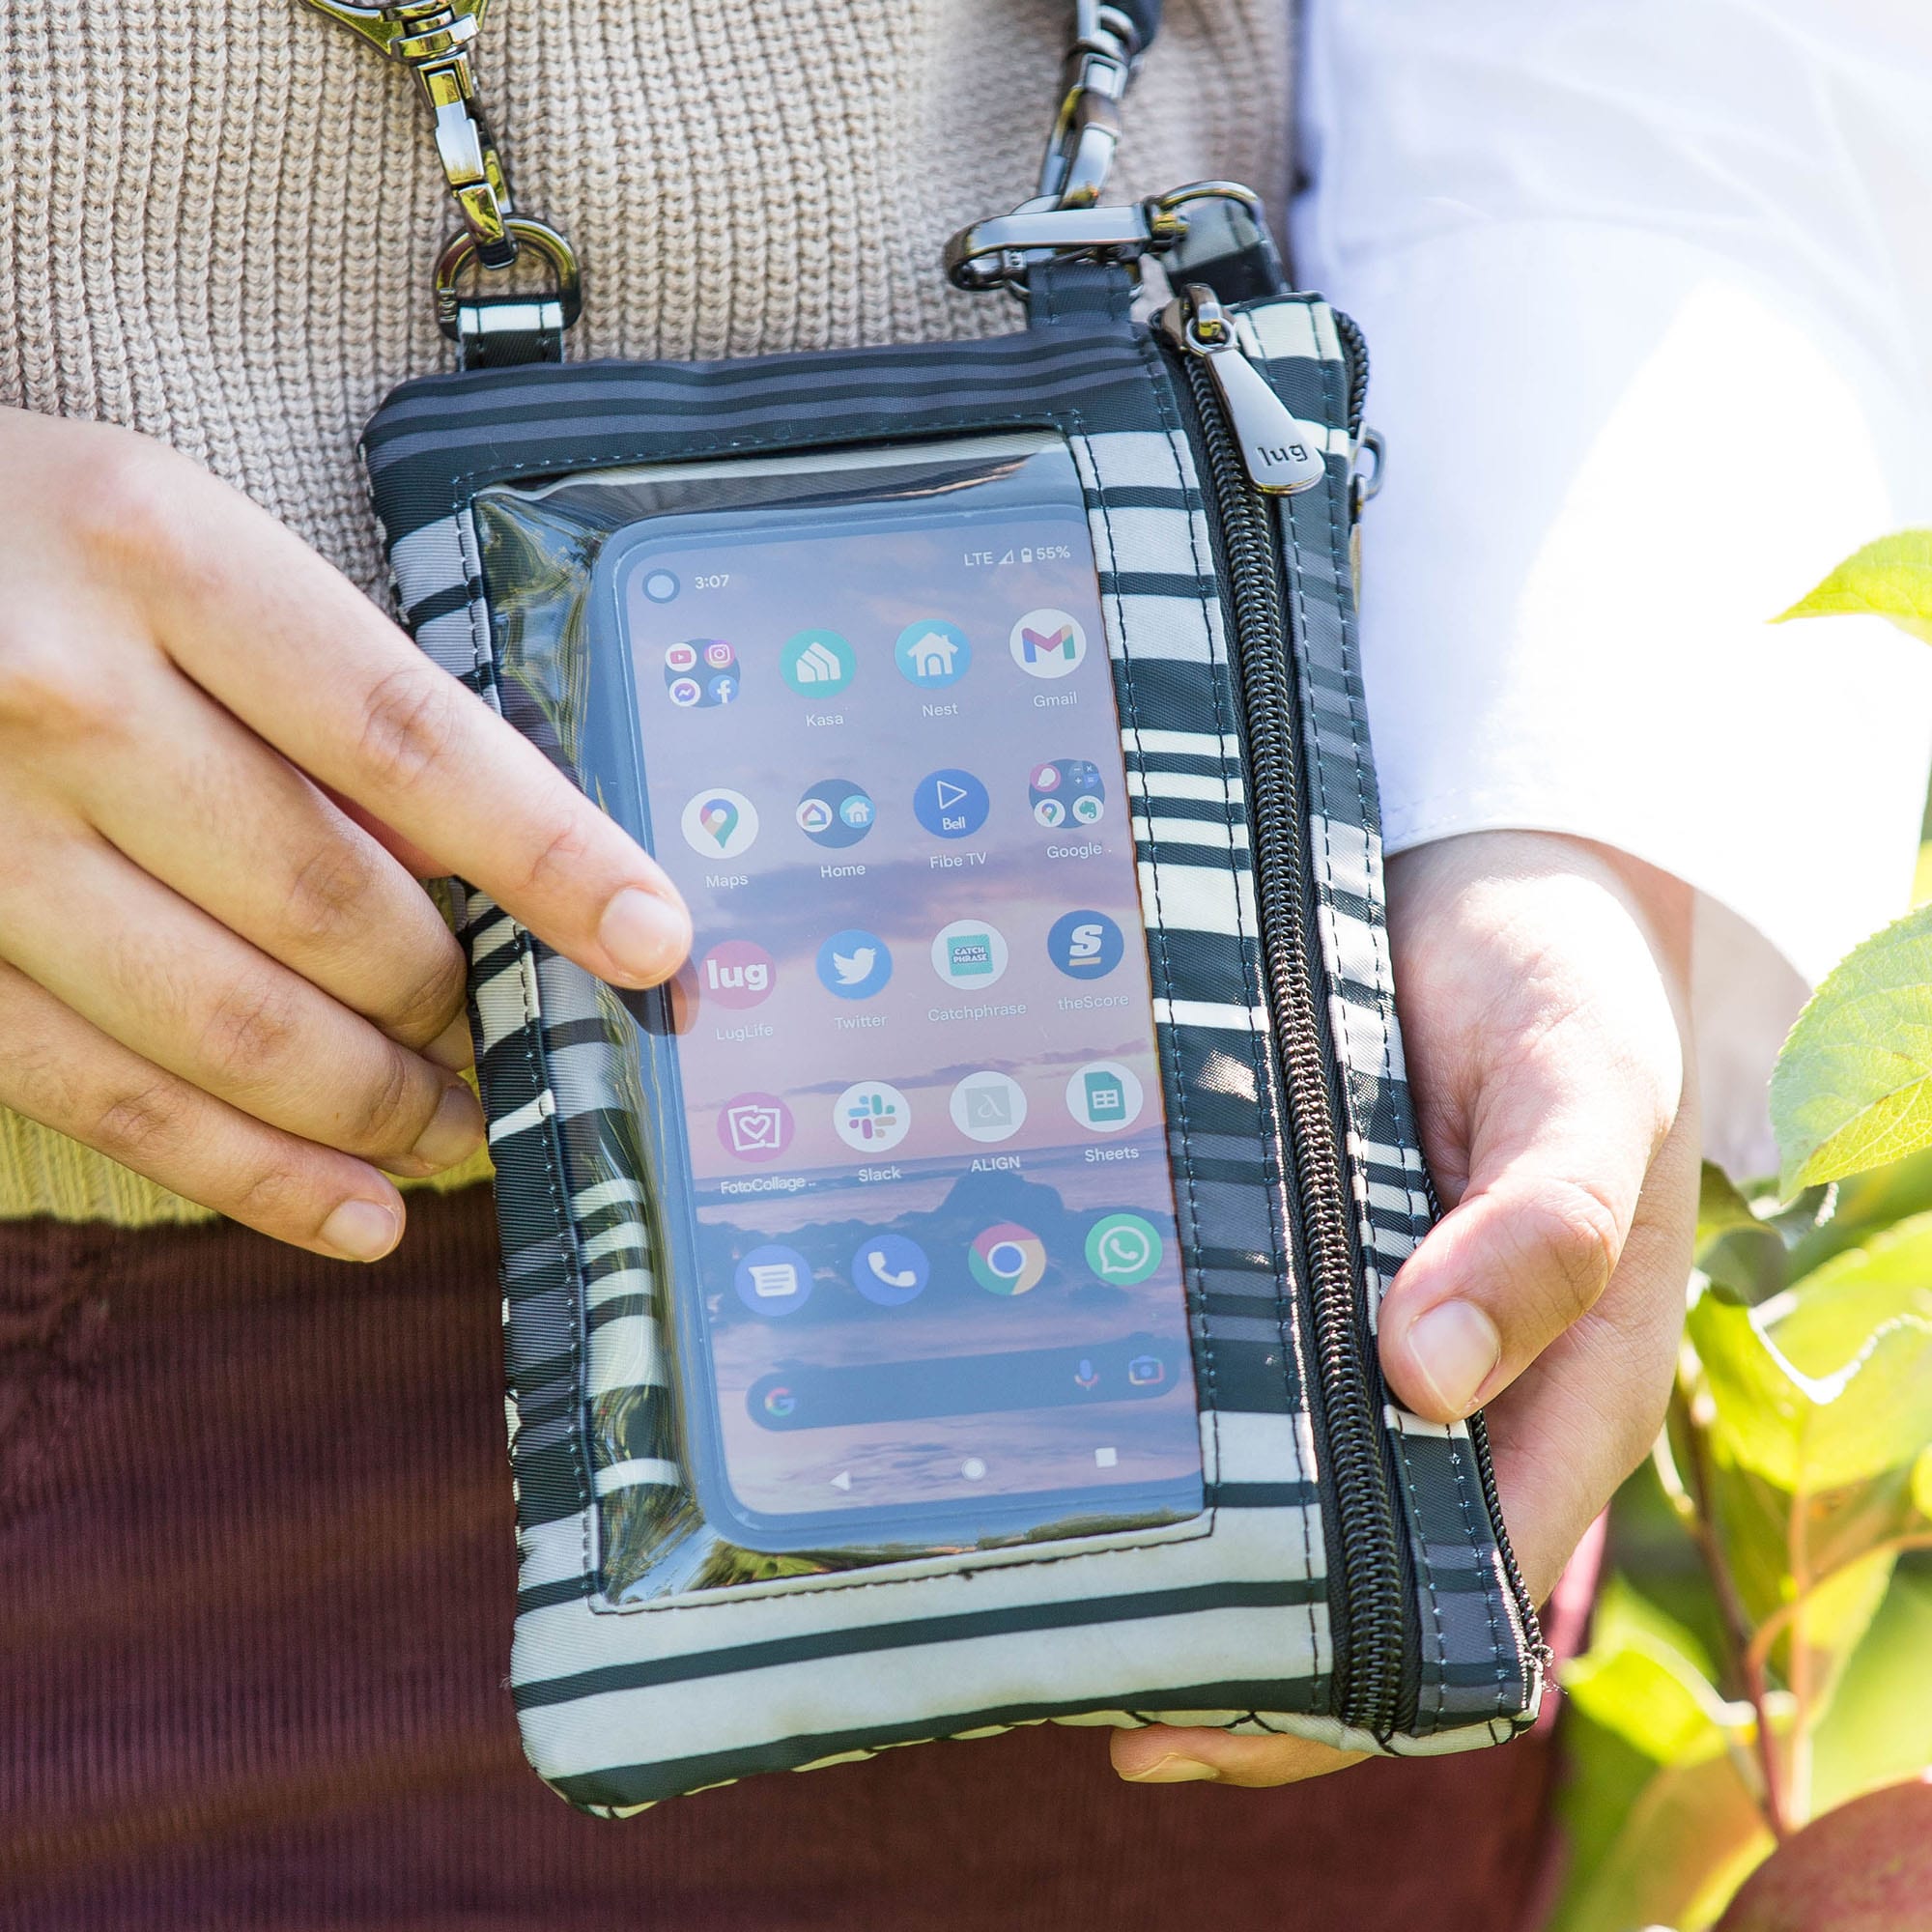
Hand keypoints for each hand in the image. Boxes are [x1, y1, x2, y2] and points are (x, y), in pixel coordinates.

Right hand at [0, 409, 690, 1259]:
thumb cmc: (19, 545)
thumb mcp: (174, 544)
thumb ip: (317, 693)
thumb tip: (469, 872)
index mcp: (159, 553)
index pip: (410, 738)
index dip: (550, 857)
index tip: (652, 941)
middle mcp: (62, 694)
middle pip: (331, 906)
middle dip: (460, 1004)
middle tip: (532, 1045)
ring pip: (236, 1027)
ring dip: (382, 1108)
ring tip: (468, 1132)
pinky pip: (110, 1097)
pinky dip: (253, 1172)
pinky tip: (354, 1211)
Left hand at [1113, 829, 1697, 1784]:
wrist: (1501, 872)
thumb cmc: (1562, 976)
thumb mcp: (1578, 1082)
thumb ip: (1540, 1225)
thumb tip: (1427, 1379)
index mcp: (1566, 1385)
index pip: (1466, 1595)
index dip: (1344, 1682)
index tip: (1190, 1711)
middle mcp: (1470, 1384)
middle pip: (1362, 1569)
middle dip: (1237, 1637)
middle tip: (1066, 1654)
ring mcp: (1383, 1326)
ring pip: (1293, 1483)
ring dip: (1191, 1542)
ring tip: (1044, 1570)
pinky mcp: (1311, 1259)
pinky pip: (1246, 1371)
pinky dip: (1176, 1420)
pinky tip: (1071, 1428)